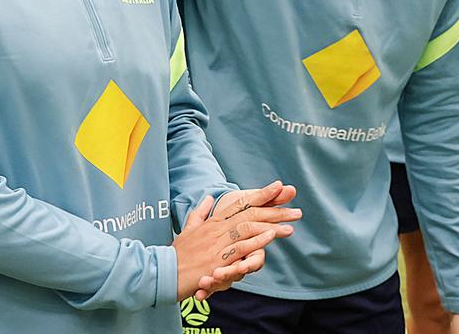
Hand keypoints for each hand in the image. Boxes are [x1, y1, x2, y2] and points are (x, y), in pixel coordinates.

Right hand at [175, 184, 302, 300]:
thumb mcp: (187, 230)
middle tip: (296, 210)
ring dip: (271, 225)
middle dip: (275, 211)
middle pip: (250, 214)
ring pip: (247, 228)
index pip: (241, 204)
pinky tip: (270, 235)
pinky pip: (239, 247)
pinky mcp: (216, 260)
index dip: (261, 195)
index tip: (279, 186)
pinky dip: (256, 240)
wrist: (161, 272)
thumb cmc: (176, 254)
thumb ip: (200, 213)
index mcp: (212, 222)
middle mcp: (216, 229)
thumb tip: (209, 197)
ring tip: (290, 224)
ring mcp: (216, 243)